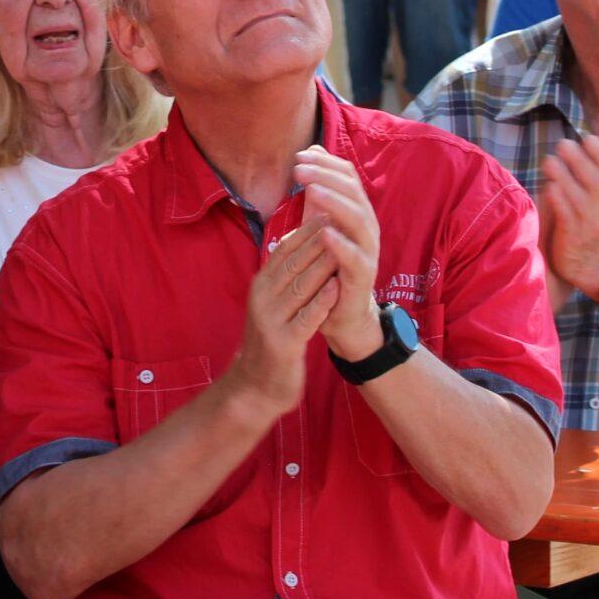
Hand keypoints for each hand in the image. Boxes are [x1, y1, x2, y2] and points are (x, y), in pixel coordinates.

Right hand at [222, 223, 337, 421]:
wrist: (254, 388)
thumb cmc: (270, 342)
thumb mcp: (272, 304)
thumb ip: (284, 277)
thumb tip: (299, 242)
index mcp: (260, 286)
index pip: (284, 250)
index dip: (306, 230)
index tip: (329, 210)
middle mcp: (262, 298)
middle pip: (293, 262)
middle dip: (318, 240)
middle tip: (341, 219)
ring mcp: (271, 321)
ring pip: (301, 285)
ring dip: (323, 264)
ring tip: (345, 246)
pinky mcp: (284, 343)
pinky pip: (306, 317)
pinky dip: (322, 301)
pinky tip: (337, 288)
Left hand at [295, 148, 384, 361]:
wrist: (342, 312)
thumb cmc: (330, 265)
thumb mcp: (321, 223)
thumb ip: (317, 193)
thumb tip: (310, 154)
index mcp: (356, 210)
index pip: (347, 177)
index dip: (326, 163)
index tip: (299, 156)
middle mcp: (366, 226)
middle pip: (352, 192)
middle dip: (326, 176)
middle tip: (299, 169)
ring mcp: (368, 250)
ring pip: (358, 219)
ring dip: (334, 202)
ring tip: (311, 191)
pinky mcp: (364, 275)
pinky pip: (355, 256)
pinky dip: (341, 243)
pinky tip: (324, 232)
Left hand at [538, 130, 598, 295]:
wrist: (596, 261)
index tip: (588, 138)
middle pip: (596, 179)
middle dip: (578, 159)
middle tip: (563, 144)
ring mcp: (588, 219)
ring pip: (576, 194)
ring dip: (562, 175)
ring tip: (549, 161)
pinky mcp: (571, 232)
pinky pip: (564, 212)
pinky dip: (556, 198)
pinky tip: (547, 186)